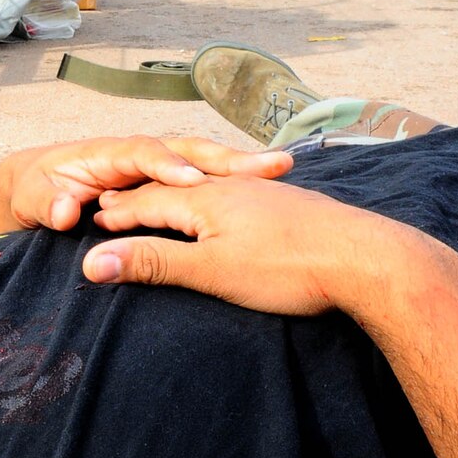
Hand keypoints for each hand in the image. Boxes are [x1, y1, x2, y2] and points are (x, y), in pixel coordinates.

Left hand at [7, 138, 292, 235]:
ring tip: (280, 169)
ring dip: (240, 166)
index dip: (166, 165)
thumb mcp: (35, 198)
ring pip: (204, 161)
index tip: (191, 180)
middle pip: (189, 149)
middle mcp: (139, 154)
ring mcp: (157, 166)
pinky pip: (207, 180)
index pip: (143, 152)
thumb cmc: (37, 190)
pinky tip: (270, 189)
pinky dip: (236, 182)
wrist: (34, 183)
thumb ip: (49, 204)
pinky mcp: (168, 183)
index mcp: (108, 153)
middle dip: (225, 156)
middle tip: (265, 167)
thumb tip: (62, 213)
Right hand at [84, 174, 392, 315]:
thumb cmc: (287, 268)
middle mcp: (230, 187)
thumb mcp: (211, 270)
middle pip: (173, 189)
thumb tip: (92, 263)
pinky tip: (226, 210)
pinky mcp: (288, 205)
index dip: (118, 214)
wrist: (367, 258)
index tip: (91, 220)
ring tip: (163, 201)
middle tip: (111, 205)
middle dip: (141, 198)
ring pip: (206, 189)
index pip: (147, 202)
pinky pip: (235, 194)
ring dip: (177, 195)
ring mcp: (262, 193)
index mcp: (205, 199)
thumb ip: (152, 263)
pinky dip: (213, 200)